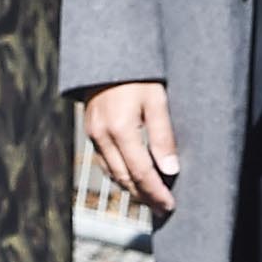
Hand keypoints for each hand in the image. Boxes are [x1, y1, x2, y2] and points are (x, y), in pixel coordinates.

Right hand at [83, 81, 179, 215]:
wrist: (106, 53)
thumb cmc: (138, 73)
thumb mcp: (157, 99)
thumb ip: (163, 135)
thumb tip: (171, 169)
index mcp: (120, 129)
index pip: (141, 172)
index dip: (156, 191)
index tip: (170, 204)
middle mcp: (102, 136)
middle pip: (125, 178)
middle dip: (145, 196)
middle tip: (162, 208)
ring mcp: (93, 134)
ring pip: (112, 173)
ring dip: (131, 189)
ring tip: (150, 197)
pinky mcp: (90, 131)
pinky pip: (104, 161)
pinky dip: (119, 174)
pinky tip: (132, 178)